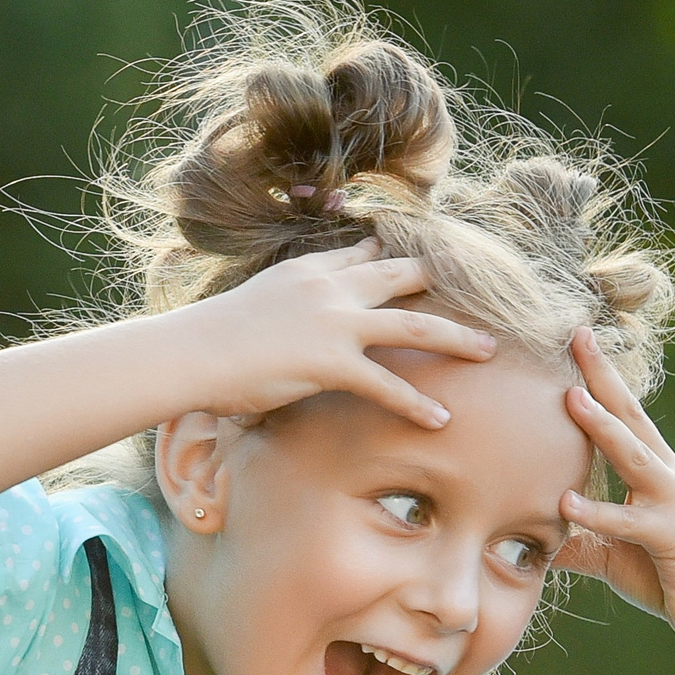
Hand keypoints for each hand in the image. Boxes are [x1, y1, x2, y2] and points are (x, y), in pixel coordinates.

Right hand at [176, 238, 495, 429]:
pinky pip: (386, 384)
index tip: (419, 261)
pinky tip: (440, 420)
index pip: (362, 254)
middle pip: (399, 274)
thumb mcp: (251, 308)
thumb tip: (289, 331)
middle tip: (477, 294)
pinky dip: (416, 403)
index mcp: (307, 271)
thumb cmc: (208, 341)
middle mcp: (328, 288)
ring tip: (487, 351)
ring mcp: (333, 322)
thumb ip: (282, 309)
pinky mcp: (330, 361)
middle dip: (440, 283)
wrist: (188, 353)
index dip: (394, 256)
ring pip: (412, 324)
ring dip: (455, 337)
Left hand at [554, 327, 674, 647]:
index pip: (623, 414)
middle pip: (631, 416)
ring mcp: (673, 503)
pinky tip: (566, 504)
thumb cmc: (666, 576)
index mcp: (655, 470)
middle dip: (603, 376)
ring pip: (634, 457)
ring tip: (571, 399)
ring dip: (603, 427)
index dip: (599, 376)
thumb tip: (527, 538)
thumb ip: (575, 538)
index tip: (575, 339)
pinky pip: (630, 523)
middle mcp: (668, 476)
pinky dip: (598, 513)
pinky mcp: (673, 538)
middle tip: (578, 336)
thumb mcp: (611, 553)